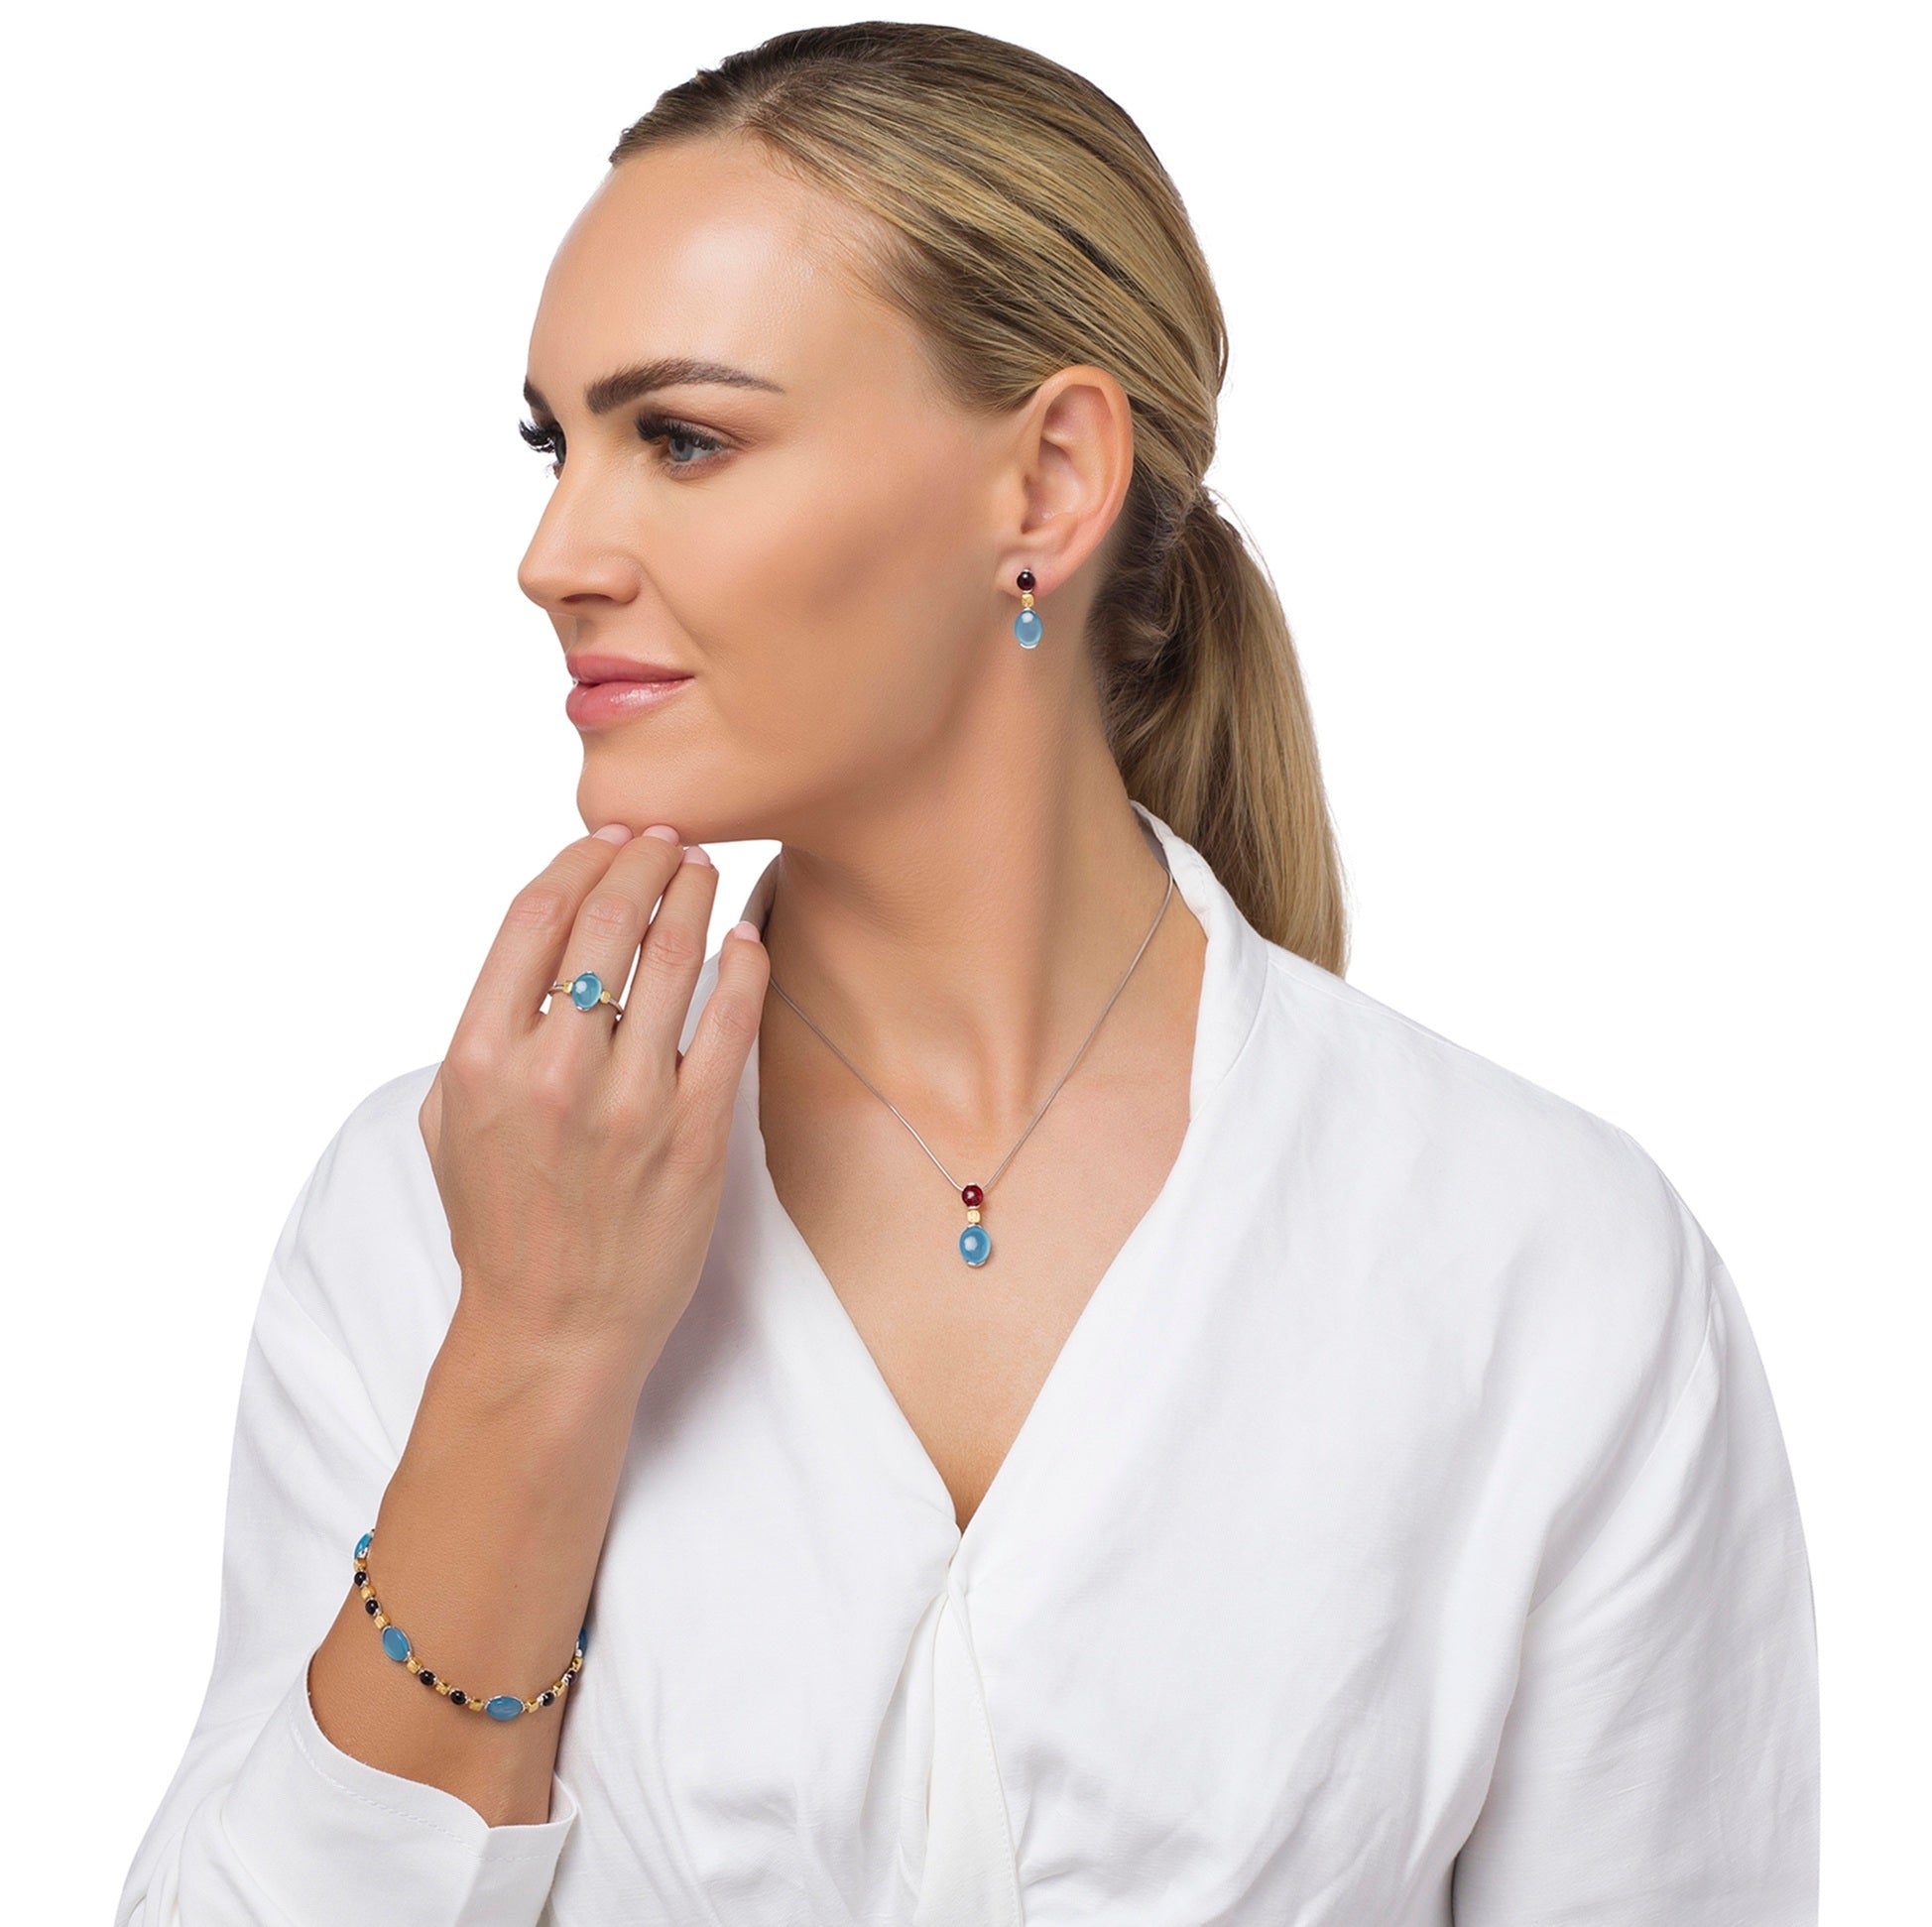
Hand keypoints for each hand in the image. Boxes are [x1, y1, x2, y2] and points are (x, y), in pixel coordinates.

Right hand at [417, 824, 767, 1381]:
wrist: (553, 1326)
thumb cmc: (500, 1221)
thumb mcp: (451, 1118)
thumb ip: (485, 1028)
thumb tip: (538, 942)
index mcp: (481, 1058)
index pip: (534, 917)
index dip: (577, 862)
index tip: (606, 841)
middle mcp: (553, 1072)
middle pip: (607, 921)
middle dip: (642, 861)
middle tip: (666, 841)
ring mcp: (629, 1103)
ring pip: (674, 958)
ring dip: (693, 895)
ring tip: (704, 868)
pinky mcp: (694, 1134)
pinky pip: (730, 1023)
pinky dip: (743, 966)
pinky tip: (745, 938)